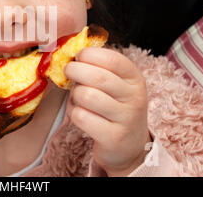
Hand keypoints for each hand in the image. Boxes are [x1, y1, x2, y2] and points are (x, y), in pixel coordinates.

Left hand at [64, 47, 150, 176]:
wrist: (128, 147)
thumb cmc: (114, 108)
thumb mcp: (115, 86)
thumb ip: (97, 69)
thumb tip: (68, 54)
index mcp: (135, 79)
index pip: (112, 59)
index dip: (89, 54)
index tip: (78, 57)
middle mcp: (135, 97)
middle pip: (97, 77)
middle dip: (74, 70)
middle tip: (68, 72)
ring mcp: (126, 119)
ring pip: (86, 96)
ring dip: (74, 95)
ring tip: (77, 98)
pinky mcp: (113, 138)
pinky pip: (81, 117)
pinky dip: (73, 114)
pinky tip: (80, 115)